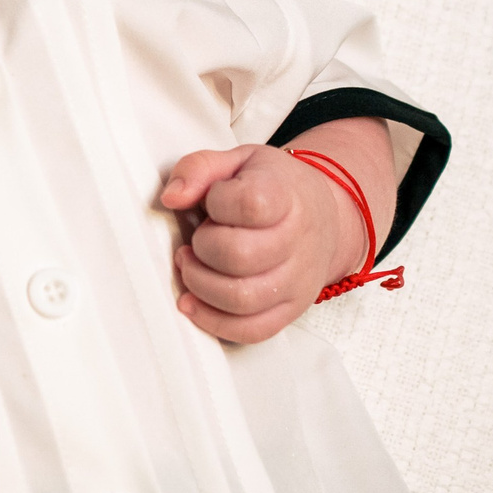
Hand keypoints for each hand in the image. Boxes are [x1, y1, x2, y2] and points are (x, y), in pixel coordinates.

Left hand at [159, 144, 363, 342]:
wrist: (320, 214)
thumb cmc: (273, 188)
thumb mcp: (237, 162)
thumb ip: (199, 169)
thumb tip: (173, 196)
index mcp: (285, 196)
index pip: (250, 205)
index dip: (217, 203)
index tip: (211, 201)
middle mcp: (299, 241)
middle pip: (239, 256)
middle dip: (202, 248)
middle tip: (195, 239)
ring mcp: (298, 279)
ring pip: (241, 299)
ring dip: (200, 285)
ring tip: (191, 266)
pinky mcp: (291, 308)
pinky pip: (252, 330)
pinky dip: (214, 322)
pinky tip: (193, 302)